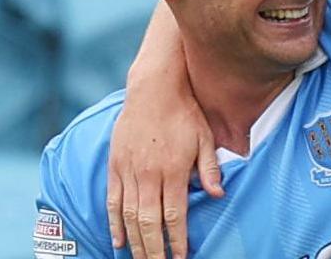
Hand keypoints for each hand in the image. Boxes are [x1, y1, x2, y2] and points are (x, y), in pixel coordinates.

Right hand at [107, 77, 222, 258]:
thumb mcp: (205, 138)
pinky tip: (118, 241)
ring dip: (134, 242)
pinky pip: (112, 200)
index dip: (177, 240)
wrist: (154, 89)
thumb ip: (209, 169)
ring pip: (127, 216)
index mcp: (173, 170)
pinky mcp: (115, 165)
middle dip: (154, 250)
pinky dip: (114, 223)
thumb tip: (218, 194)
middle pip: (148, 222)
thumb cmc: (184, 113)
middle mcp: (148, 174)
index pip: (174, 215)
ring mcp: (128, 170)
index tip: (181, 257)